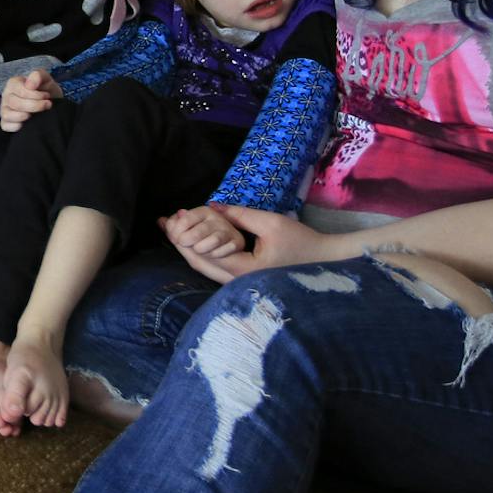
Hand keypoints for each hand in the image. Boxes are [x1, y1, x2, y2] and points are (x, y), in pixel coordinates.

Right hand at [0, 70, 62, 130]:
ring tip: (36, 115)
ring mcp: (4, 109)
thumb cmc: (46, 90)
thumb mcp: (46, 79)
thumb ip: (38, 75)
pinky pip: (5, 126)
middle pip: (15, 103)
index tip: (47, 96)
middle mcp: (6, 96)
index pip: (20, 91)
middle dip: (34, 106)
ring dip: (25, 116)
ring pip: (8, 115)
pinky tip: (27, 123)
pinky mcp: (5, 122)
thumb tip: (30, 85)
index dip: (36, 95)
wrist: (50, 104)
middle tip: (47, 105)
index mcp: (13, 83)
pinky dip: (16, 126)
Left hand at [162, 204, 246, 259]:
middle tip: (189, 245)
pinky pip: (222, 251)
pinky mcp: (238, 241)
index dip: (176, 231)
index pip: (184, 219)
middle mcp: (216, 217)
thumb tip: (160, 220)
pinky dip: (215, 255)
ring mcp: (228, 229)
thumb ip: (172, 229)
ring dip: (202, 250)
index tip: (176, 239)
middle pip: (196, 232)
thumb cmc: (200, 247)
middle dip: (188, 243)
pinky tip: (215, 254)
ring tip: (201, 249)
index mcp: (202, 212)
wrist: (223, 261)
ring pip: (211, 241)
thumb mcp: (183, 237)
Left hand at [167, 204, 329, 283]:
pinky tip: (194, 239)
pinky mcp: (244, 282)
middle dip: (179, 243)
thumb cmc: (302, 242)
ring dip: (189, 249)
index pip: (202, 255)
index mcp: (243, 271)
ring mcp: (240, 285)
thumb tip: (211, 207)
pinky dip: (203, 254)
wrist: (326, 261)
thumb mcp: (270, 223)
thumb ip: (238, 215)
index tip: (172, 218)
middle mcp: (237, 283)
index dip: (183, 236)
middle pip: (198, 264)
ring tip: (174, 229)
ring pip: (206, 269)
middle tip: (166, 224)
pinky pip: (216, 269)